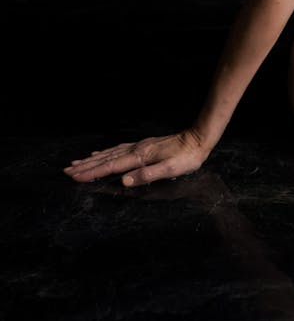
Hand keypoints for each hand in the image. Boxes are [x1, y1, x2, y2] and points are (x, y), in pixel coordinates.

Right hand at [63, 129, 207, 187]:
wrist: (198, 139)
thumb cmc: (186, 157)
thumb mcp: (169, 169)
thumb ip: (147, 175)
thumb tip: (124, 181)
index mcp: (140, 157)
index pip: (111, 167)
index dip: (92, 173)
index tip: (74, 176)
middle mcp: (136, 150)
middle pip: (106, 159)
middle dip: (86, 166)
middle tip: (67, 170)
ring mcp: (139, 146)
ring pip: (110, 153)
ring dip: (93, 159)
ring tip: (78, 162)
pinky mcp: (144, 145)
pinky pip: (119, 149)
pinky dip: (106, 152)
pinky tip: (102, 153)